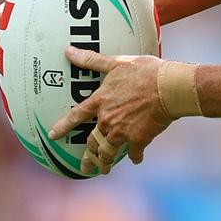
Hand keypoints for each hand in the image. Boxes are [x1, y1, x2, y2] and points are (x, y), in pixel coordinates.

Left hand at [48, 47, 172, 173]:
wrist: (167, 87)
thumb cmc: (144, 71)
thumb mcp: (116, 63)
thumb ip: (91, 60)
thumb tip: (68, 50)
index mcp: (100, 102)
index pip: (76, 116)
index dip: (63, 126)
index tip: (53, 136)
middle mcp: (107, 120)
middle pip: (92, 143)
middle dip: (87, 157)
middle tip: (85, 167)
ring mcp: (122, 132)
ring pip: (108, 153)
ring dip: (104, 163)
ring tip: (103, 170)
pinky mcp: (139, 140)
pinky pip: (135, 153)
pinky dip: (135, 157)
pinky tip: (136, 158)